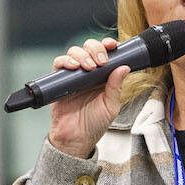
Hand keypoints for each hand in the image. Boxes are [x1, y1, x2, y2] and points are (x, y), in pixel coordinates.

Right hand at [46, 36, 130, 158]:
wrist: (76, 139)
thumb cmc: (94, 124)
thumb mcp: (110, 106)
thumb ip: (116, 86)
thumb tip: (124, 67)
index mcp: (104, 75)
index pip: (106, 53)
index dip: (108, 45)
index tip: (113, 45)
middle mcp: (89, 72)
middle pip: (89, 47)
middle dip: (96, 48)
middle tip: (101, 61)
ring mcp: (74, 75)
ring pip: (74, 51)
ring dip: (82, 54)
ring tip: (89, 67)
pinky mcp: (59, 80)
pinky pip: (59, 63)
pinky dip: (65, 60)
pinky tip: (73, 67)